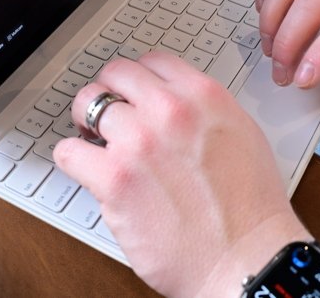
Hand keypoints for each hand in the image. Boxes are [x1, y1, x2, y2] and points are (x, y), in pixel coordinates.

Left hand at [54, 52, 310, 297]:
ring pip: (88, 105)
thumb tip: (175, 104)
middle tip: (108, 115)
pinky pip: (69, 152)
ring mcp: (138, 143)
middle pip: (115, 74)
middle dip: (108, 93)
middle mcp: (169, 111)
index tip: (132, 92)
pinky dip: (72, 159)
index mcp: (203, 96)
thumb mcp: (241, 134)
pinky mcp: (114, 180)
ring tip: (96, 144)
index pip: (152, 60)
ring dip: (88, 125)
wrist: (247, 258)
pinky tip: (87, 171)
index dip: (138, 78)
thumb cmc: (250, 209)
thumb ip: (203, 111)